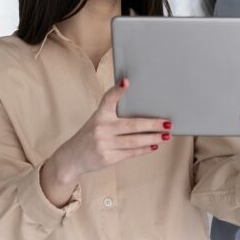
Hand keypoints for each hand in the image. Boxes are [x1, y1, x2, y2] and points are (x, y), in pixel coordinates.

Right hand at [41, 78, 170, 205]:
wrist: (71, 158)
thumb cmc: (90, 135)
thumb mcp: (97, 120)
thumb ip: (113, 114)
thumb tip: (140, 109)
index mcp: (99, 115)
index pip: (108, 99)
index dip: (117, 90)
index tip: (127, 81)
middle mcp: (101, 128)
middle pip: (132, 125)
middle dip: (152, 124)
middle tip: (167, 123)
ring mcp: (104, 144)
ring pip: (134, 141)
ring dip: (152, 138)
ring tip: (166, 136)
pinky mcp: (107, 158)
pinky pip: (130, 153)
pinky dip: (144, 149)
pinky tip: (154, 145)